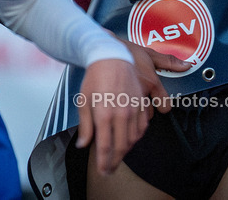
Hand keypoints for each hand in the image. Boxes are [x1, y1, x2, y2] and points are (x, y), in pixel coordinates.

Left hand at [75, 58, 147, 174]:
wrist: (111, 57)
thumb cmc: (95, 77)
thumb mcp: (84, 101)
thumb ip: (85, 125)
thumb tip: (84, 144)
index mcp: (104, 114)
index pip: (106, 147)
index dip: (105, 163)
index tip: (103, 170)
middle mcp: (121, 114)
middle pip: (121, 147)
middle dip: (116, 161)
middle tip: (111, 168)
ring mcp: (133, 109)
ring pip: (133, 139)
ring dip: (126, 149)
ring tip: (119, 154)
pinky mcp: (141, 103)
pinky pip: (143, 126)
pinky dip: (137, 136)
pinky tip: (130, 138)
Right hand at [119, 39, 189, 114]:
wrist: (102, 49)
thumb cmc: (124, 50)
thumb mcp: (148, 53)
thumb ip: (168, 61)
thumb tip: (187, 65)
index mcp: (151, 82)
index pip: (164, 106)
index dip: (162, 105)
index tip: (158, 103)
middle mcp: (141, 93)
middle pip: (148, 114)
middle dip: (144, 109)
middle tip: (137, 100)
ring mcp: (126, 100)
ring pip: (134, 118)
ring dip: (132, 114)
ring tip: (126, 103)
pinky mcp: (113, 104)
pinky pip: (121, 118)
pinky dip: (119, 116)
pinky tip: (116, 109)